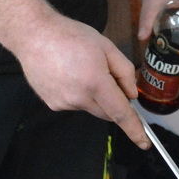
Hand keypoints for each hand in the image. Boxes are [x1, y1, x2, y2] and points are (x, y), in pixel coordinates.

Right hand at [10, 10, 147, 145]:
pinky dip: (78, 94)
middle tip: (106, 74)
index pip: (120, 113)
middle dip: (113, 100)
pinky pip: (75, 104)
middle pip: (107, 112)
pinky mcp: (52, 104)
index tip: (144, 143)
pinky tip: (68, 74)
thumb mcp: (107, 46)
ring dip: (94, 96)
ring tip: (81, 69)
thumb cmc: (71, 36)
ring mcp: (63, 103)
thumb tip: (131, 96)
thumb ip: (125, 72)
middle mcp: (78, 98)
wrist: (34, 35)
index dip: (134, 130)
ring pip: (91, 107)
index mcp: (95, 83)